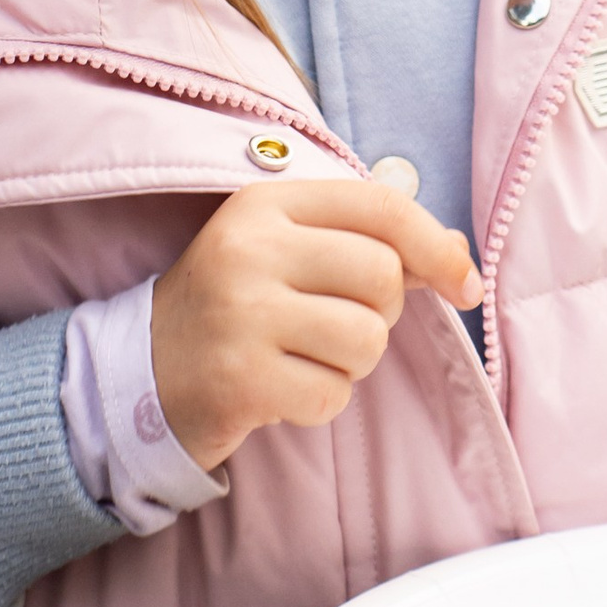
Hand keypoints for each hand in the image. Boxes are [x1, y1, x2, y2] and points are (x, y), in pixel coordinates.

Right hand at [149, 170, 482, 473]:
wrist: (142, 372)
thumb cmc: (236, 306)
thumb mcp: (288, 251)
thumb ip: (368, 242)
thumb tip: (458, 255)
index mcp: (266, 204)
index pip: (381, 207)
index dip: (437, 247)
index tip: (464, 285)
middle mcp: (251, 249)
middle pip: (383, 278)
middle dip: (378, 314)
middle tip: (329, 324)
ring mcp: (241, 314)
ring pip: (367, 342)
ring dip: (350, 364)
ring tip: (301, 356)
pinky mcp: (240, 379)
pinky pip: (333, 397)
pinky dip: (319, 402)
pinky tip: (279, 389)